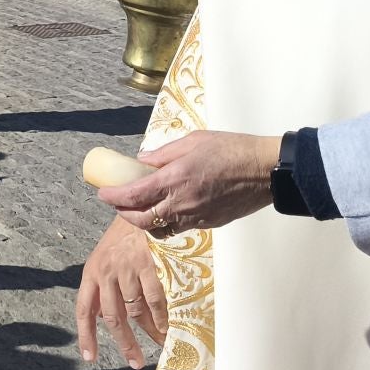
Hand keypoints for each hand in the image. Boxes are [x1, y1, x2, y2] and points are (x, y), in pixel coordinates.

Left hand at [75, 218, 166, 368]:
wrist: (143, 205)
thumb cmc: (126, 234)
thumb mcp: (108, 257)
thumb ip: (108, 286)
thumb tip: (114, 318)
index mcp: (92, 271)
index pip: (84, 309)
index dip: (86, 334)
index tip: (89, 356)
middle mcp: (105, 271)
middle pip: (112, 317)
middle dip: (124, 343)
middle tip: (135, 362)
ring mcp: (126, 268)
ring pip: (136, 311)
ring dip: (150, 331)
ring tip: (160, 342)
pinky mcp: (147, 264)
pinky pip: (155, 300)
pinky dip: (162, 318)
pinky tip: (167, 328)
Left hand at [97, 132, 278, 237]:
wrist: (266, 171)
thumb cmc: (231, 149)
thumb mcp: (192, 141)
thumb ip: (163, 154)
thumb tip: (142, 161)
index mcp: (174, 179)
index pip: (133, 195)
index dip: (113, 197)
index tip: (102, 192)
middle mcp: (182, 203)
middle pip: (141, 220)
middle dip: (123, 213)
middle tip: (117, 203)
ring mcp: (196, 217)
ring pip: (160, 229)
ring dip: (144, 221)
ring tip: (139, 208)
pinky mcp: (209, 223)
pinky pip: (179, 228)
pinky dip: (166, 222)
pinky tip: (167, 209)